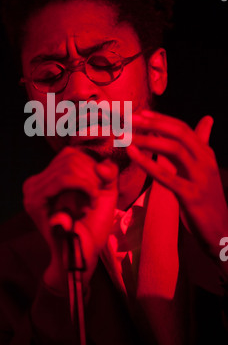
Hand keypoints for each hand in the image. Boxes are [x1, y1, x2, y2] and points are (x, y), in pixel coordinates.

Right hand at [22, 146, 118, 291]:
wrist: (83, 255)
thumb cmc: (92, 226)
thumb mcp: (105, 193)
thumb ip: (108, 172)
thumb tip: (101, 164)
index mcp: (47, 178)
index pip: (70, 154)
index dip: (91, 165)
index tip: (100, 186)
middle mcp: (35, 181)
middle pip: (70, 157)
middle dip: (92, 174)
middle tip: (97, 196)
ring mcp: (32, 190)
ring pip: (69, 166)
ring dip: (90, 182)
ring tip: (93, 201)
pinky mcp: (35, 200)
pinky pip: (65, 178)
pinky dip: (85, 186)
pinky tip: (91, 202)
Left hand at [126, 110, 227, 264]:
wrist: (221, 230)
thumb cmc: (206, 198)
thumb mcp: (203, 168)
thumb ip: (198, 145)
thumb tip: (206, 119)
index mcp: (206, 153)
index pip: (182, 128)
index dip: (161, 118)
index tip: (140, 113)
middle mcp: (205, 161)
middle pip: (179, 133)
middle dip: (153, 123)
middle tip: (131, 119)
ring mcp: (200, 177)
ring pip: (174, 149)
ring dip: (148, 140)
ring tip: (127, 137)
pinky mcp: (191, 195)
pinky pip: (167, 176)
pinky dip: (148, 163)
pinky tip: (132, 154)